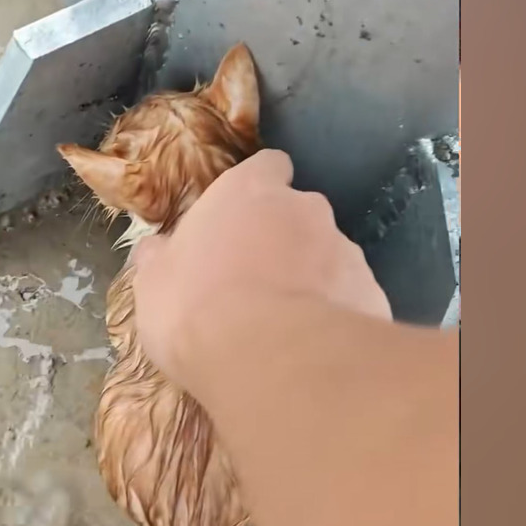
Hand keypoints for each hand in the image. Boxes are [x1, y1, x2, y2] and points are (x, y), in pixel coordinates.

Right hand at [129, 149, 391, 390]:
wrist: (268, 359)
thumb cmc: (196, 308)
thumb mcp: (153, 283)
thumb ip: (161, 258)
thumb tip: (157, 250)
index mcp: (250, 190)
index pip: (268, 166)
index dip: (258, 190)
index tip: (244, 219)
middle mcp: (306, 208)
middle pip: (300, 214)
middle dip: (286, 241)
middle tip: (258, 283)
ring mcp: (347, 250)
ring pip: (330, 257)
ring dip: (313, 279)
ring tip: (288, 325)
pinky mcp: (372, 293)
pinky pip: (352, 298)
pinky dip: (339, 314)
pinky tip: (316, 347)